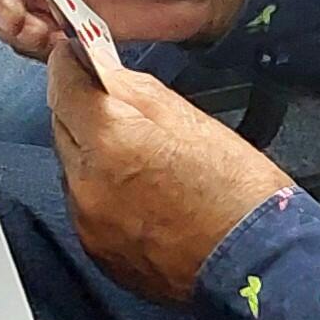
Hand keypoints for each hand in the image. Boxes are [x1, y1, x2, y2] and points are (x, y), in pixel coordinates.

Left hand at [47, 43, 295, 303]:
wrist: (257, 262)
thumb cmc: (237, 190)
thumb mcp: (190, 118)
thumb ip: (134, 89)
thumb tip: (103, 72)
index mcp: (111, 141)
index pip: (64, 88)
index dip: (67, 67)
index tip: (70, 56)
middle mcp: (87, 183)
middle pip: (62, 129)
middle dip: (81, 112)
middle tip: (110, 106)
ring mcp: (88, 222)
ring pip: (72, 171)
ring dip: (91, 156)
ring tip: (138, 160)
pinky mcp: (97, 252)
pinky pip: (85, 208)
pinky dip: (101, 195)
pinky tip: (138, 196)